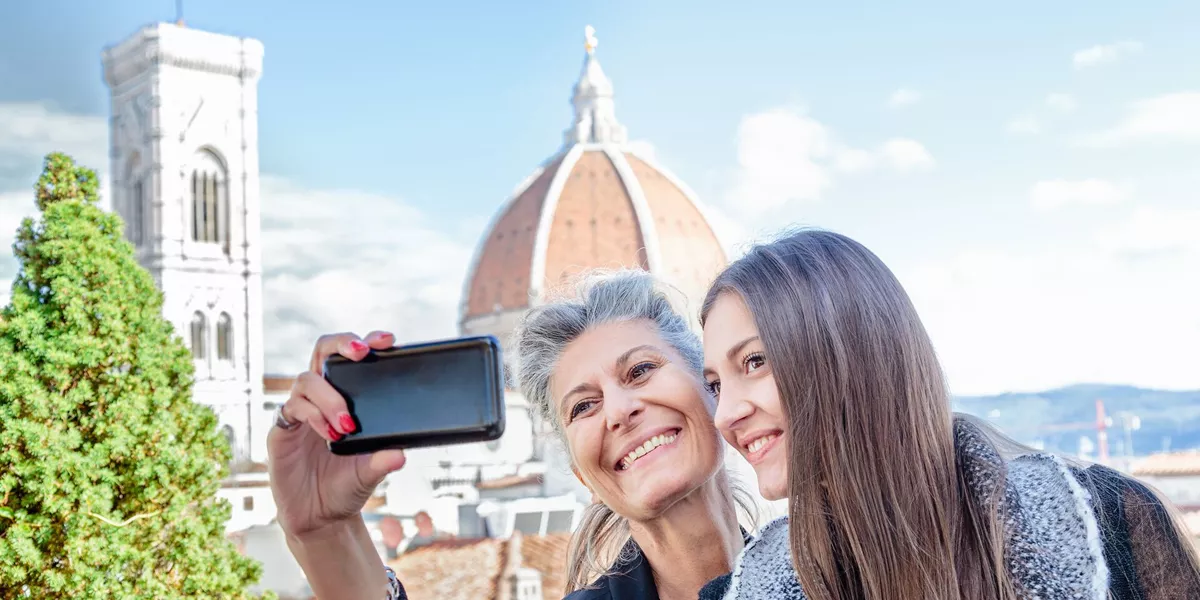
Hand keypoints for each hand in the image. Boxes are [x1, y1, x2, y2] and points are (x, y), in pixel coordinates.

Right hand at [267, 330, 407, 539]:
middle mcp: (320, 398)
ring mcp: (300, 413)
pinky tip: (330, 434)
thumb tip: (400, 453)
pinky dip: (314, 416)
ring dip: (330, 396)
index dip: (364, 342)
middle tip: (361, 353)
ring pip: (307, 380)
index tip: (387, 340)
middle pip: (323, 352)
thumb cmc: (346, 486)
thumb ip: (383, 460)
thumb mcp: (371, 472)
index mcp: (344, 398)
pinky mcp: (282, 432)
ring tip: (346, 425)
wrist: (321, 518)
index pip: (350, 360)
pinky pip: (292, 410)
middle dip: (342, 344)